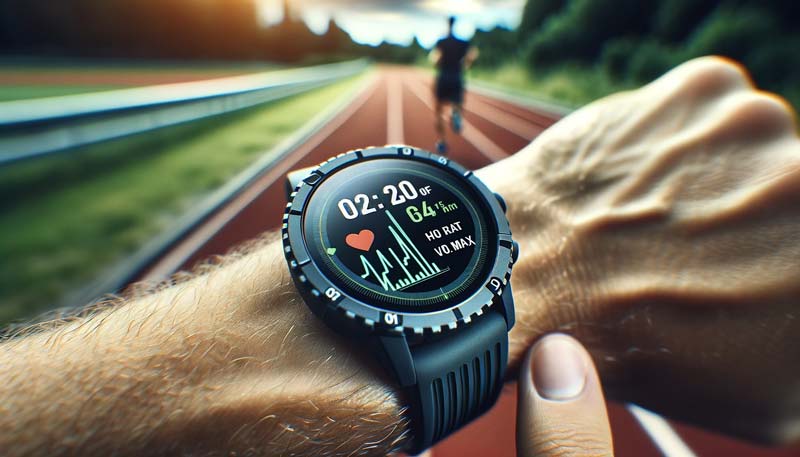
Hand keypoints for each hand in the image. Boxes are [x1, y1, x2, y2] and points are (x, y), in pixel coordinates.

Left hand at [480, 57, 799, 443]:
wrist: (529, 278)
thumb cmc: (638, 351)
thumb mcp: (769, 395)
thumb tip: (798, 308)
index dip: (778, 257)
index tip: (748, 267)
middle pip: (794, 194)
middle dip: (759, 222)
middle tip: (698, 248)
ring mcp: (760, 123)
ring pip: (759, 148)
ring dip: (722, 177)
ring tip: (662, 218)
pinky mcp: (706, 86)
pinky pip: (713, 110)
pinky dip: (683, 138)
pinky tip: (643, 180)